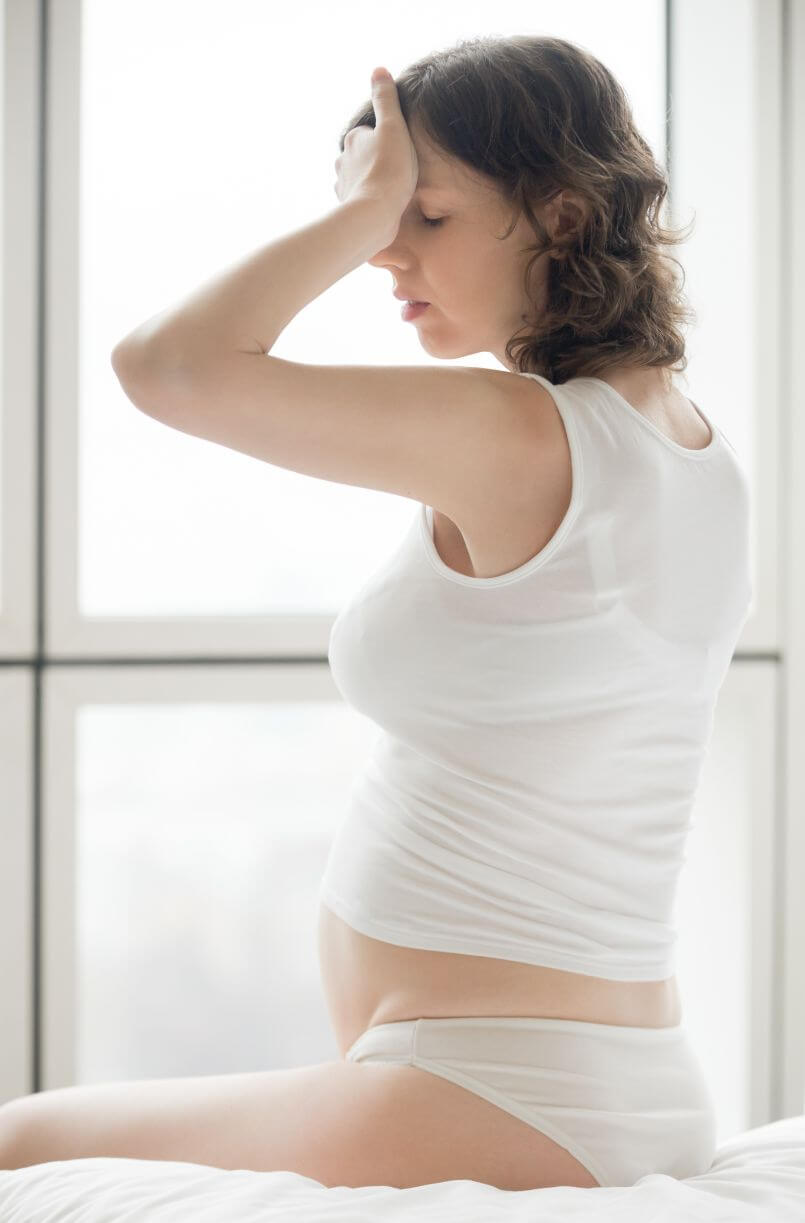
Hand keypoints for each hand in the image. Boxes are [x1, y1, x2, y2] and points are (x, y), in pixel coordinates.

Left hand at [334, 68, 417, 236]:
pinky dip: (368, 199)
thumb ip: (386, 99)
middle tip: (398, 170)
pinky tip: (382, 207)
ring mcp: (343, 184)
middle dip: (376, 160)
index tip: (400, 150)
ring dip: (371, 180)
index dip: (387, 140)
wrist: (375, 215)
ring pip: (359, 177)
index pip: (371, 133)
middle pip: (363, 155)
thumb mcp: (394, 127)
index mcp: (354, 138)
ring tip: (390, 190)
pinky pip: (359, 198)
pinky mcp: (347, 207)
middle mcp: (343, 159)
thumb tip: (379, 70)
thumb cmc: (390, 170)